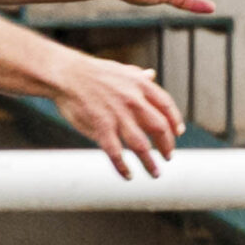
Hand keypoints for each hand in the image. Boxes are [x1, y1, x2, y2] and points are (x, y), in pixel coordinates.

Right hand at [50, 48, 184, 178]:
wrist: (66, 74)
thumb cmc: (93, 73)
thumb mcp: (121, 69)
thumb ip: (138, 76)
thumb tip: (152, 75)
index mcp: (140, 85)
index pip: (166, 106)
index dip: (175, 121)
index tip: (178, 133)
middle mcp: (133, 101)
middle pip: (159, 128)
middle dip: (167, 145)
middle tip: (168, 157)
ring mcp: (118, 115)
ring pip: (141, 145)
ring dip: (150, 162)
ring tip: (155, 173)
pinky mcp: (101, 127)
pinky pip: (116, 153)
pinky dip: (123, 167)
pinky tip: (128, 175)